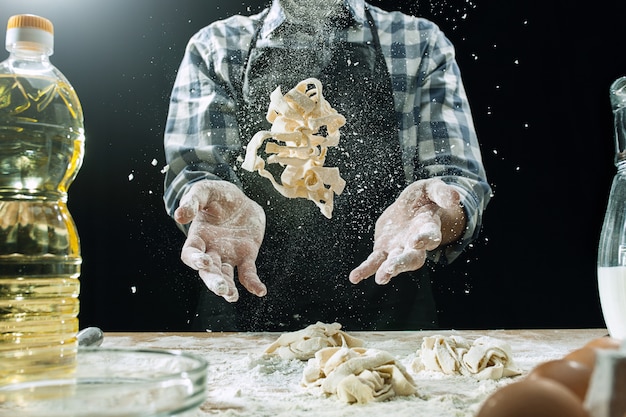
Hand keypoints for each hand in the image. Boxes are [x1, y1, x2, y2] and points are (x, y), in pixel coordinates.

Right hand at [175, 180, 266, 301]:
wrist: (240, 199)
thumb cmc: (217, 194)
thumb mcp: (204, 191)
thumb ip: (192, 201)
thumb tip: (179, 215)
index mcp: (198, 237)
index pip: (191, 253)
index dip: (195, 260)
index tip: (204, 261)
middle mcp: (211, 250)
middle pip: (208, 272)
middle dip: (213, 281)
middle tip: (221, 289)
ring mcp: (228, 255)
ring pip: (226, 276)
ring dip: (228, 288)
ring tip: (232, 296)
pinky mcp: (246, 256)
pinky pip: (248, 274)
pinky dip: (253, 284)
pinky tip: (260, 291)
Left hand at [349, 178, 465, 284]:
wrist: (410, 207)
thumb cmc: (425, 198)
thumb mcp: (433, 189)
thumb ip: (443, 193)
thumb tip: (456, 196)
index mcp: (429, 228)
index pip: (429, 237)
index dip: (424, 239)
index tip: (416, 241)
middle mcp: (415, 244)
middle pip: (412, 258)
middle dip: (401, 263)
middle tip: (391, 268)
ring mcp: (398, 249)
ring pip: (393, 262)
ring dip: (386, 271)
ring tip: (380, 278)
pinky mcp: (383, 249)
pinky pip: (374, 262)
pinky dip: (365, 270)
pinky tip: (355, 278)